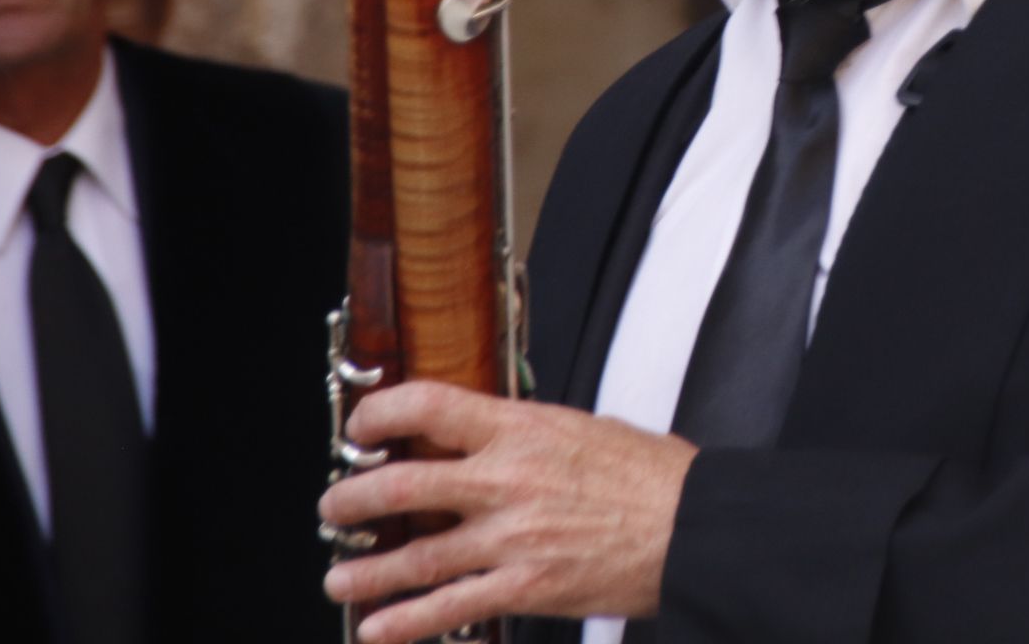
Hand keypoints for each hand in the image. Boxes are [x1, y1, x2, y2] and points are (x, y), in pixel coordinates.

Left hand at [317, 380, 697, 643]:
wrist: (692, 526)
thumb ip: (526, 434)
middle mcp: (507, 480)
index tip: (364, 426)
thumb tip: (488, 437)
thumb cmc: (649, 476)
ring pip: (417, 555)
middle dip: (355, 498)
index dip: (383, 413)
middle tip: (336, 506)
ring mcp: (512, 537)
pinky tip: (378, 628)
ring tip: (338, 576)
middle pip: (404, 486)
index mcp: (522, 429)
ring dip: (368, 569)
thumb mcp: (582, 428)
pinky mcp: (526, 585)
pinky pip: (451, 607)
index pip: (431, 406)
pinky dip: (407, 622)